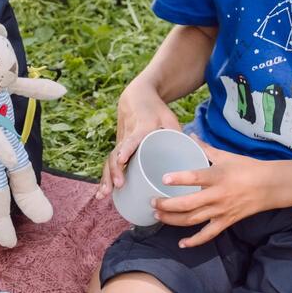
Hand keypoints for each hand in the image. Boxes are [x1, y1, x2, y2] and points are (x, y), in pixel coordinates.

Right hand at [96, 80, 180, 198]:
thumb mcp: (170, 118)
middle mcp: (127, 135)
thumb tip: (190, 159)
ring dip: (106, 178)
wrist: (136, 98)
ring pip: (109, 161)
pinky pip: (109, 164)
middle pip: (116, 154)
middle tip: (118, 185)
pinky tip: (102, 193)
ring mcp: (120, 142)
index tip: (122, 160)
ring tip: (104, 195)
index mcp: (141, 127)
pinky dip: (105, 179)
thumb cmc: (156, 110)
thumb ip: (177, 136)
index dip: (126, 149)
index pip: (131, 139)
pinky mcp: (118, 148)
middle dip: (114, 170)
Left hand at [152, 138, 278, 247]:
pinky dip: (194, 241)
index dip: (179, 179)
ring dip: (172, 220)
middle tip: (152, 202)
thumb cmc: (248, 168)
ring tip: (157, 216)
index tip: (163, 179)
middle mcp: (218, 195)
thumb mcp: (226, 156)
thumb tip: (190, 135)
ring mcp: (221, 210)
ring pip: (193, 220)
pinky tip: (181, 243)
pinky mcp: (226, 221)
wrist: (272, 186)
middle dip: (167, 205)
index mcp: (218, 176)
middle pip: (188, 204)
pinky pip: (208, 234)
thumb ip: (205, 148)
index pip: (196, 177)